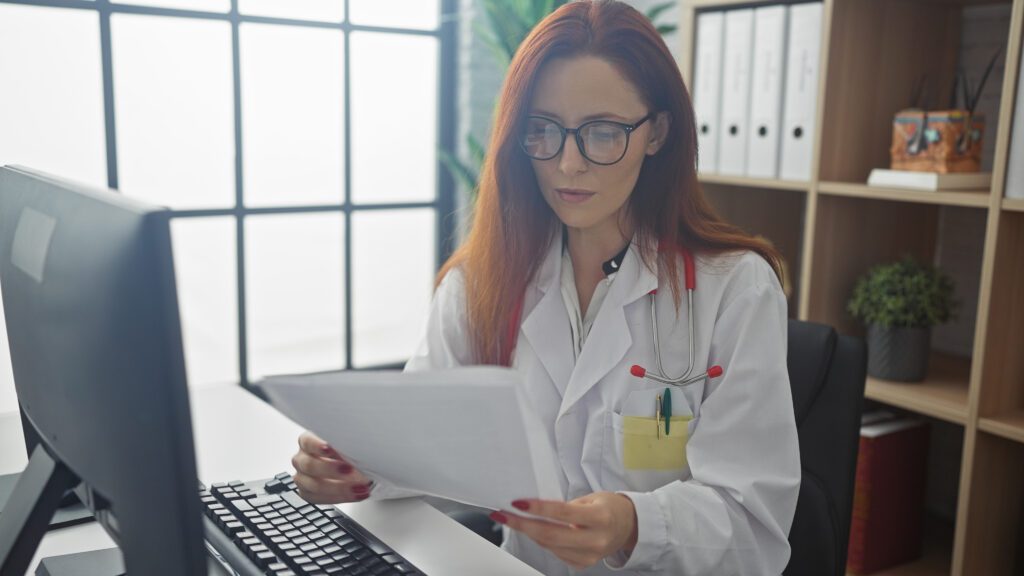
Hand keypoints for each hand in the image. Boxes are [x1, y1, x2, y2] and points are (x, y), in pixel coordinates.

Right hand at [291, 431, 372, 503]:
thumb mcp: (347, 444)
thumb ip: (347, 446)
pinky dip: (340, 497)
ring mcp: (302, 478)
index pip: (307, 442)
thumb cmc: (346, 451)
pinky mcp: (308, 493)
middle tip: (350, 469)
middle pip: (310, 465)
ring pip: (314, 485)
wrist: (350, 467)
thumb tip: (358, 448)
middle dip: (331, 469)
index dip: (318, 446)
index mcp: (307, 441)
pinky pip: (320, 498)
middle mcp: (301, 459)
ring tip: (358, 486)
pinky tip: (355, 494)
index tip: (330, 448)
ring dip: (339, 487)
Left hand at [491, 492, 637, 569]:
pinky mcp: (583, 564)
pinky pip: (554, 552)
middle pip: (550, 535)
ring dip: (528, 532)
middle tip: (502, 515)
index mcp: (600, 517)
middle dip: (522, 525)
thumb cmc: (608, 507)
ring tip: (513, 519)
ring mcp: (589, 556)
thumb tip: (533, 508)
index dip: (537, 509)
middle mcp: (596, 540)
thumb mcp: (591, 498)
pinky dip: (541, 540)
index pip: (562, 513)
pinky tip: (534, 530)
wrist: (628, 527)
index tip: (517, 503)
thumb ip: (565, 505)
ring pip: (549, 545)